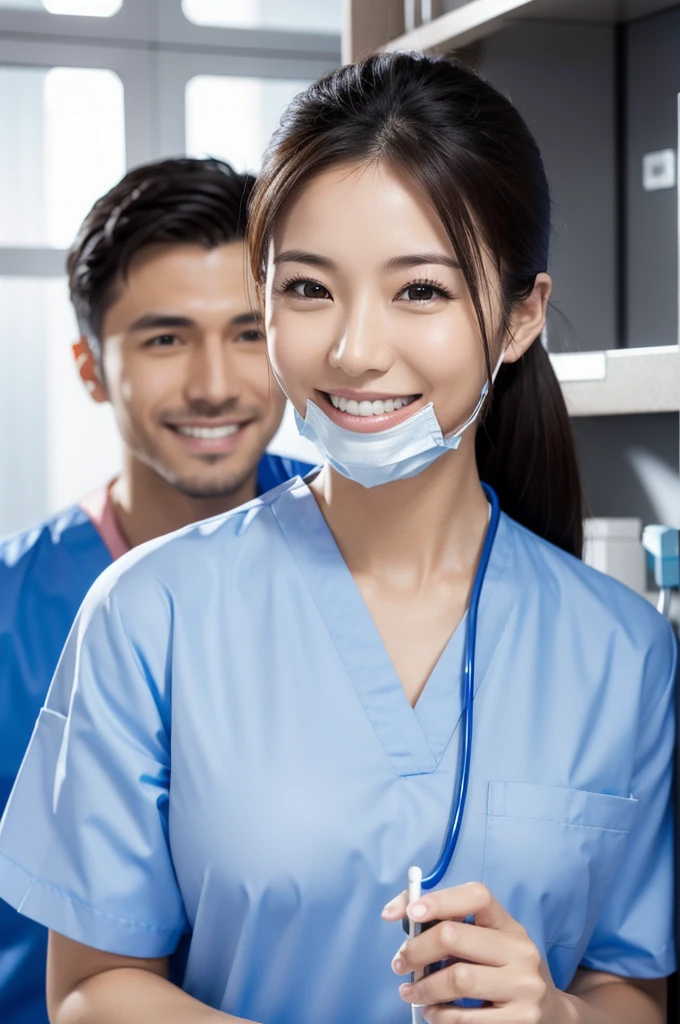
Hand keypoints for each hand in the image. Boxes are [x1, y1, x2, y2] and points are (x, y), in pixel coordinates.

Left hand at [381, 881, 575, 1022]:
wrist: (552, 1015)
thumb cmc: (506, 972)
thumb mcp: (490, 943)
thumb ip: (452, 926)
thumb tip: (397, 912)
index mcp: (509, 924)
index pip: (477, 895)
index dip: (439, 899)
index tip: (411, 913)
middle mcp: (520, 950)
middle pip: (454, 936)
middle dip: (416, 949)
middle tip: (399, 963)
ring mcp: (523, 986)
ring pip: (457, 979)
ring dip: (424, 988)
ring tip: (411, 993)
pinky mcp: (520, 1021)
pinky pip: (467, 1018)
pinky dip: (441, 1016)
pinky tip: (433, 1012)